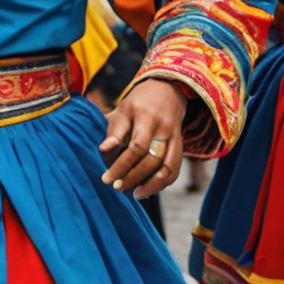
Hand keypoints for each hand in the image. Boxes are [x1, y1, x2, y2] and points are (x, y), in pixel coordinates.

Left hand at [99, 77, 186, 197]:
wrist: (167, 89)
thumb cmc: (138, 104)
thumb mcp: (122, 111)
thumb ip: (113, 131)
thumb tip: (102, 150)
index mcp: (146, 116)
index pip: (136, 147)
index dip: (121, 166)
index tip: (106, 179)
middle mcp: (164, 127)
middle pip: (153, 159)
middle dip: (134, 177)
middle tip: (117, 188)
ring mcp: (175, 136)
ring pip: (169, 166)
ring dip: (152, 184)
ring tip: (135, 194)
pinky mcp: (181, 144)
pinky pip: (176, 168)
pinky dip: (163, 182)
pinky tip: (149, 189)